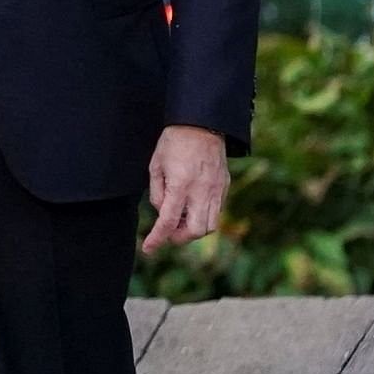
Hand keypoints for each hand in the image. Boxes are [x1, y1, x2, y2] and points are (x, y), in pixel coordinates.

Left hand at [141, 125, 228, 252]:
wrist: (202, 124)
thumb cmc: (174, 142)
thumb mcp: (156, 165)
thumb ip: (157, 192)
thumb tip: (162, 212)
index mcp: (181, 185)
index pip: (167, 222)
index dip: (157, 239)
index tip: (148, 249)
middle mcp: (201, 191)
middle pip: (194, 231)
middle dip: (179, 238)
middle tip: (167, 232)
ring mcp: (216, 190)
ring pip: (209, 225)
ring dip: (193, 229)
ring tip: (180, 219)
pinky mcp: (224, 186)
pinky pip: (217, 212)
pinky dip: (203, 217)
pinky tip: (192, 207)